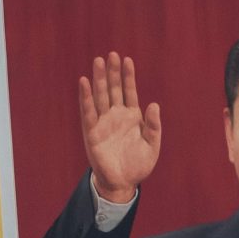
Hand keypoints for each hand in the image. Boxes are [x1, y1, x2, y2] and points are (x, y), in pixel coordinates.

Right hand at [78, 52, 162, 203]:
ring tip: (98, 61)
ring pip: (101, 96)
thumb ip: (154, 125)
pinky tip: (84, 83)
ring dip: (99, 79)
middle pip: (114, 89)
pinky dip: (86, 98)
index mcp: (132, 117)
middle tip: (112, 54)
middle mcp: (116, 115)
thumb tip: (153, 104)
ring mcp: (103, 122)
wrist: (123, 183)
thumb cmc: (139, 165)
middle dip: (113, 72)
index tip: (127, 60)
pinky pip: (88, 112)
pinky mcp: (92, 132)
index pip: (129, 91)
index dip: (128, 76)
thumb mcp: (152, 145)